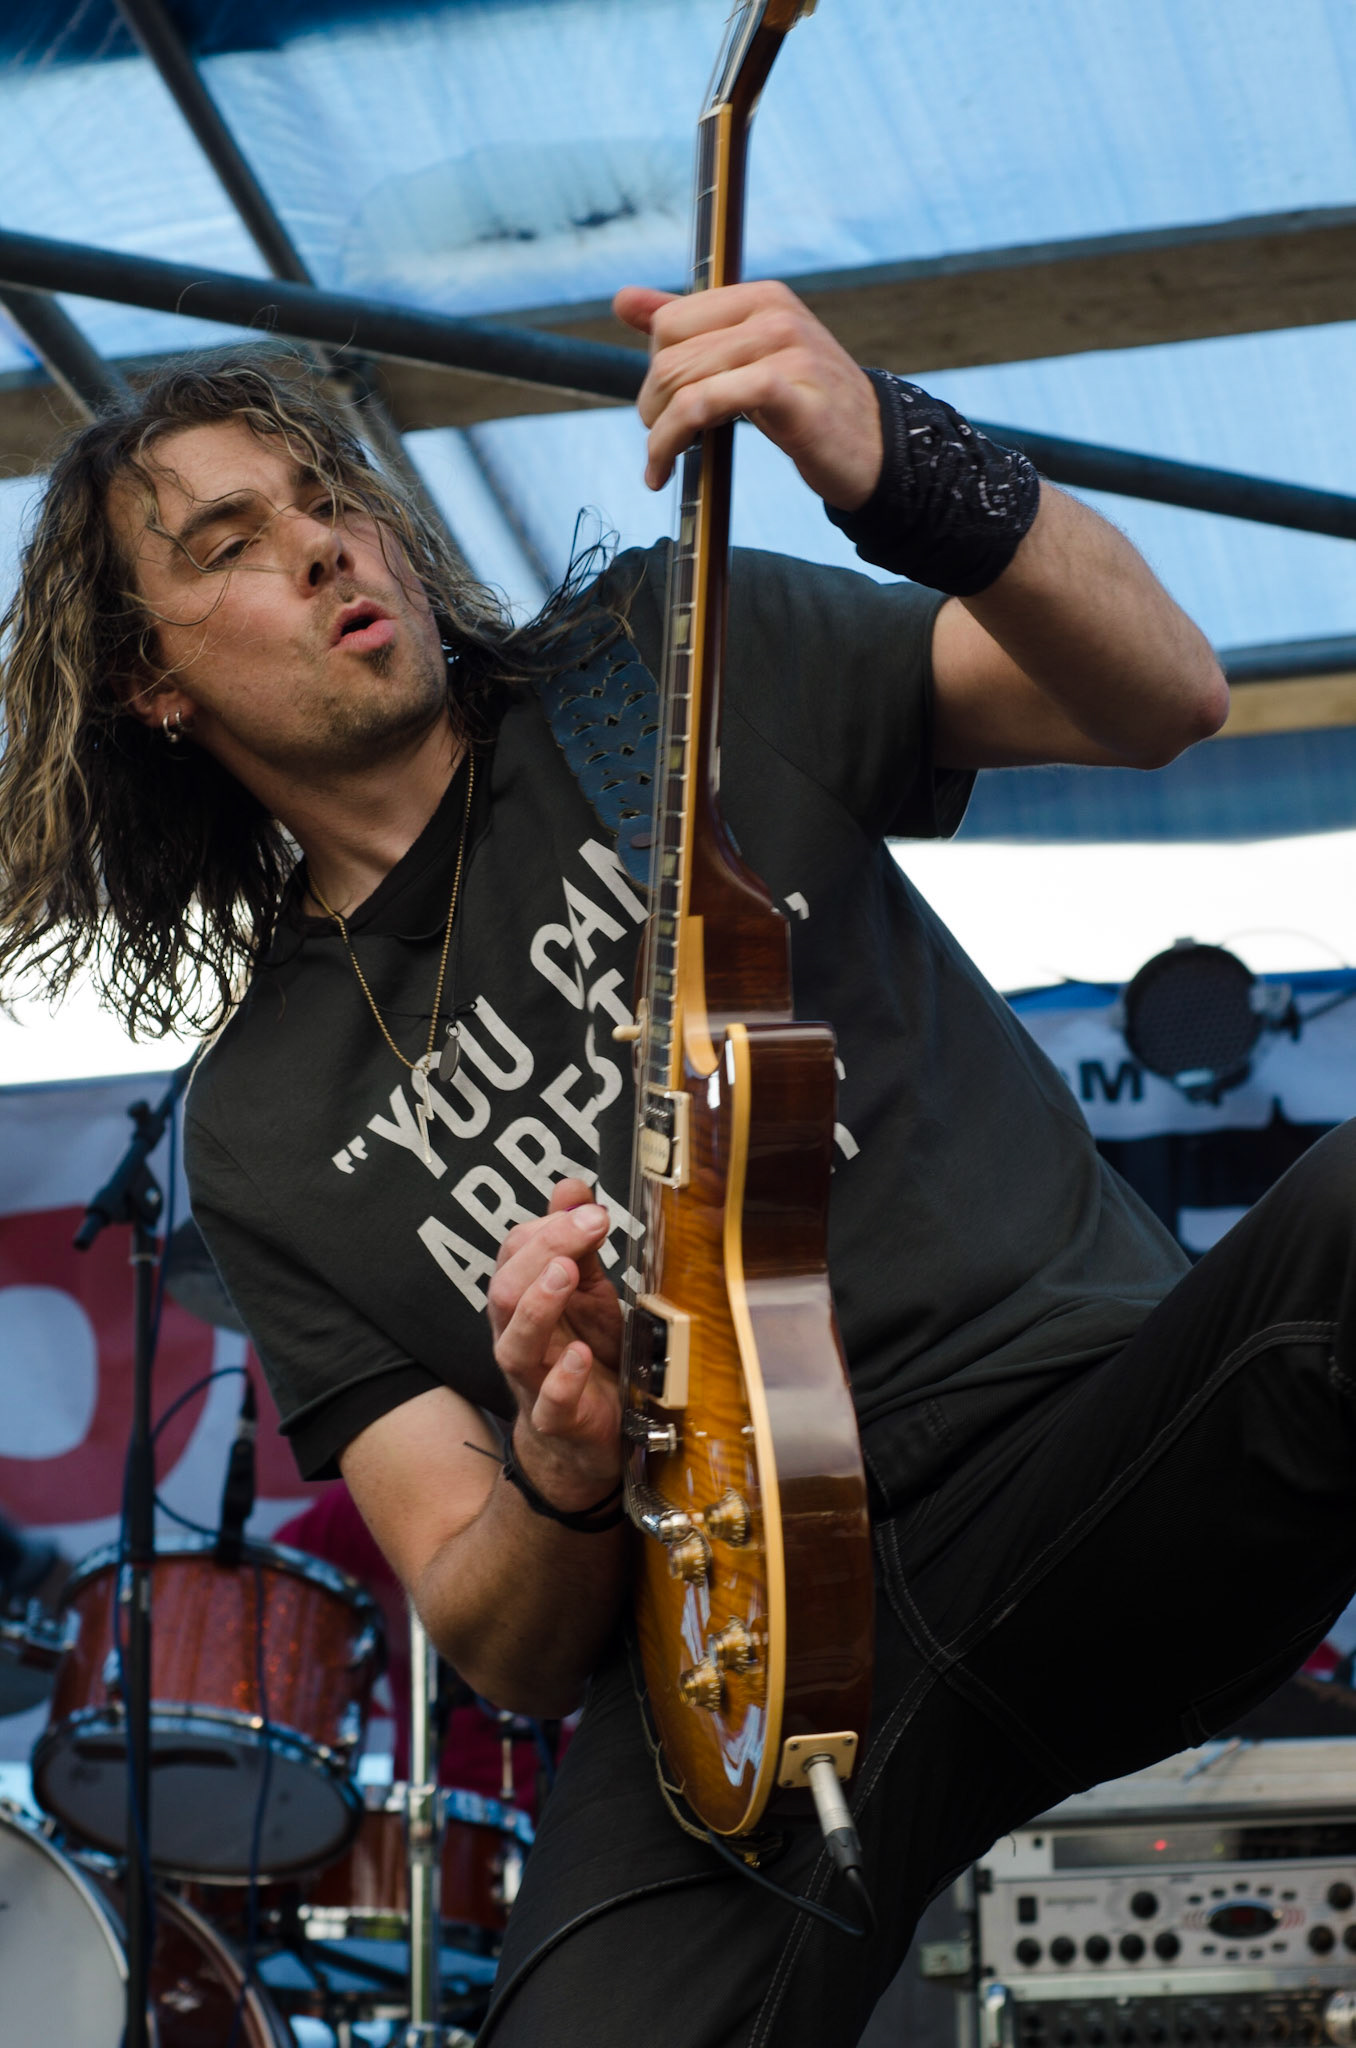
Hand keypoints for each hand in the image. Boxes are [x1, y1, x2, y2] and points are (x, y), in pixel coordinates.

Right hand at [486, 1179, 623, 1509]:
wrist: (596, 1433)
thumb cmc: (589, 1354)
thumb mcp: (590, 1291)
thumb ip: (578, 1242)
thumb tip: (572, 1186)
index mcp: (523, 1301)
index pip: (515, 1254)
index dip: (550, 1228)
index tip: (592, 1210)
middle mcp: (518, 1338)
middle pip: (505, 1292)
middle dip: (542, 1254)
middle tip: (584, 1229)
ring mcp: (533, 1381)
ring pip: (514, 1345)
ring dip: (539, 1306)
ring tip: (567, 1275)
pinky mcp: (558, 1420)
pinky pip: (549, 1403)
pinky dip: (563, 1378)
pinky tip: (580, 1355)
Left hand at [613, 279, 881, 509]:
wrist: (875, 450)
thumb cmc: (806, 407)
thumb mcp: (748, 359)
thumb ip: (688, 326)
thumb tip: (622, 298)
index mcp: (762, 297)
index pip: (670, 322)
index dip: (656, 369)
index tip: (663, 406)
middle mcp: (774, 314)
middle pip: (670, 356)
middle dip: (653, 406)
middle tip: (662, 440)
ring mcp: (786, 349)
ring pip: (683, 384)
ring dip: (659, 434)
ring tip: (662, 459)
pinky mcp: (790, 391)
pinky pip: (705, 406)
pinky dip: (672, 442)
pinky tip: (664, 471)